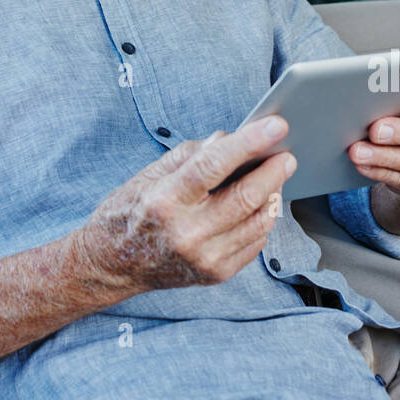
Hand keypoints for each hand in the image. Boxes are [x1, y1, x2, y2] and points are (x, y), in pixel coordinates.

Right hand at [79, 117, 295, 293]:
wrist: (112, 265)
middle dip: (273, 170)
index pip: (214, 165)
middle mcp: (186, 233)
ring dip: (273, 194)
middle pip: (246, 197)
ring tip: (276, 176)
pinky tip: (260, 204)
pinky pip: (254, 243)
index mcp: (165, 201)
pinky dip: (262, 219)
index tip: (275, 124)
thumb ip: (191, 154)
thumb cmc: (129, 213)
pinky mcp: (216, 274)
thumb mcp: (150, 174)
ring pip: (258, 222)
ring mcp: (204, 258)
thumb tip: (229, 139)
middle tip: (287, 154)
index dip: (249, 142)